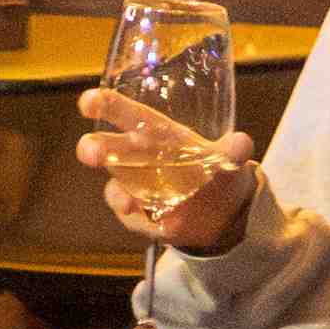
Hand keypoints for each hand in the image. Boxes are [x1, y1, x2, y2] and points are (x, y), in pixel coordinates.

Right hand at [81, 89, 254, 250]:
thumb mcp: (230, 160)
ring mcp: (135, 188)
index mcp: (157, 134)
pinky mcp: (139, 216)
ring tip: (130, 206)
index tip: (88, 102)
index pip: (128, 115)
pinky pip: (134, 220)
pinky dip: (145, 224)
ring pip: (115, 189)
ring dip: (119, 196)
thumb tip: (241, 143)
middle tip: (89, 152)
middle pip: (108, 149)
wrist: (224, 214)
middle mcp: (138, 158)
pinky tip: (164, 227)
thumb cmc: (219, 172)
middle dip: (95, 149)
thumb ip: (234, 150)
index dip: (106, 105)